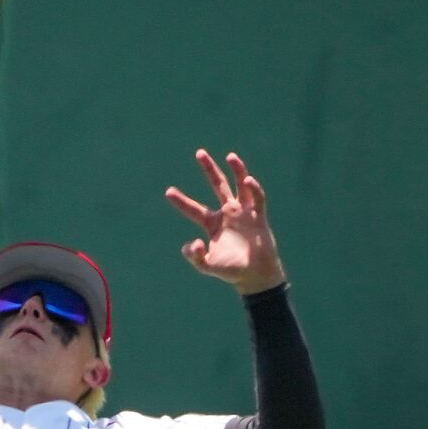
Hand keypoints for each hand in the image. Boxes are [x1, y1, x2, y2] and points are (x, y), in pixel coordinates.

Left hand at [165, 150, 285, 293]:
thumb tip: (190, 244)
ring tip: (229, 156)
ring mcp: (244, 212)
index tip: (168, 192)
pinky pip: (256, 198)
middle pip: (217, 185)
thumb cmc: (231, 271)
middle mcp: (227, 214)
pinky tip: (247, 180)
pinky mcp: (259, 215)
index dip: (181, 201)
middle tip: (199, 153)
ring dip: (236, 170)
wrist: (255, 275)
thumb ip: (195, 258)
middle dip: (209, 169)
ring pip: (239, 185)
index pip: (193, 209)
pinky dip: (253, 188)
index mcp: (212, 224)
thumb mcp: (207, 266)